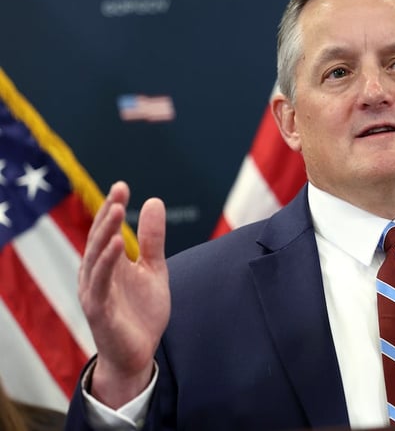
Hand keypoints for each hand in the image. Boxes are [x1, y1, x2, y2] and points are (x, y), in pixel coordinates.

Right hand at [78, 181, 169, 407]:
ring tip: (117, 209)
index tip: (122, 186)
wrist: (138, 353)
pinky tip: (117, 245)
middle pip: (99, 238)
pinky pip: (100, 283)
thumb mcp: (153, 270)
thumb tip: (154, 200)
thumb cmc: (141, 312)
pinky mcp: (98, 310)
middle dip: (108, 214)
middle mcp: (96, 274)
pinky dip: (106, 262)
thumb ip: (152, 239)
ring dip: (105, 232)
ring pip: (95, 257)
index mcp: (108, 263)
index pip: (107, 230)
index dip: (112, 207)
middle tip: (119, 191)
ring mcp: (94, 292)